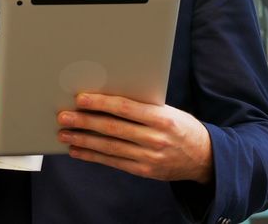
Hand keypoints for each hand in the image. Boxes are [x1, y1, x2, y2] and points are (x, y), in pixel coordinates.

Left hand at [57, 93, 213, 183]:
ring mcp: (149, 157)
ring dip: (83, 140)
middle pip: (113, 128)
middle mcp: (155, 138)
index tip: (81, 98)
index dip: (101, 103)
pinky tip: (77, 150)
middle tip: (64, 116)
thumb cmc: (181, 127)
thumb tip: (107, 98)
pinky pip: (113, 162)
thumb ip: (143, 106)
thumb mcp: (168, 111)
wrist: (203, 157)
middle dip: (85, 122)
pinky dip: (92, 156)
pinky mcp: (144, 170)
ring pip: (109, 147)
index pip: (126, 108)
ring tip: (65, 133)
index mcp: (162, 118)